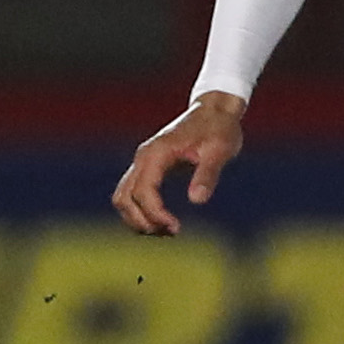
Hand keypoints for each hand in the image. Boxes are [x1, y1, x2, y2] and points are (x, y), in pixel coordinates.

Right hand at [113, 92, 245, 234]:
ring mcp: (143, 162)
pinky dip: (141, 211)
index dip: (155, 214)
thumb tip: (197, 200)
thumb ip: (207, 174)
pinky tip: (164, 221)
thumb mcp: (220, 151)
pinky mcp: (148, 167)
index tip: (176, 227)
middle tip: (171, 231)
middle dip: (142, 221)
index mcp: (158, 153)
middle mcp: (144, 157)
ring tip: (168, 230)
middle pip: (124, 198)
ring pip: (123, 198)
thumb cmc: (219, 129)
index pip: (143, 191)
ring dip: (138, 219)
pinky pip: (132, 193)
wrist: (215, 112)